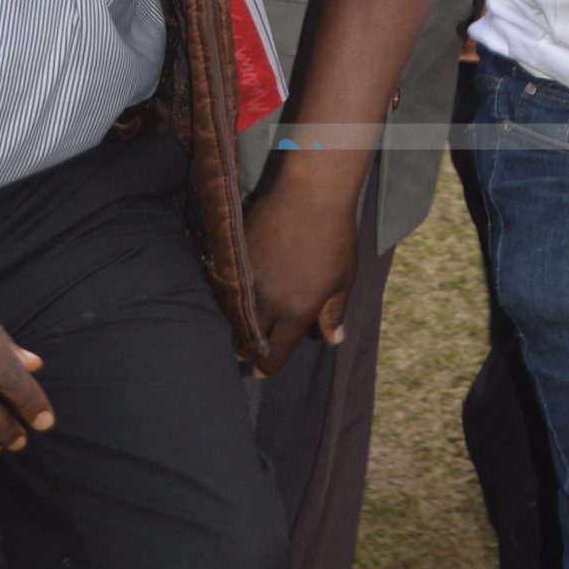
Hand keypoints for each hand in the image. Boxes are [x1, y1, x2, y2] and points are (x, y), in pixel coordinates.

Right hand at [245, 180, 360, 376]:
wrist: (310, 196)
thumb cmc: (335, 238)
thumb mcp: (343, 279)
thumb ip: (333, 312)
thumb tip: (333, 340)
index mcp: (296, 312)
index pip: (275, 352)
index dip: (267, 366)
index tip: (261, 372)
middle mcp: (267, 302)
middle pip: (248, 338)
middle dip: (246, 350)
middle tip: (244, 354)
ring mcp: (248, 279)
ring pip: (232, 315)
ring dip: (233, 326)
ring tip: (235, 331)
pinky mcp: (234, 258)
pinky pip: (224, 288)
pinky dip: (226, 299)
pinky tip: (227, 301)